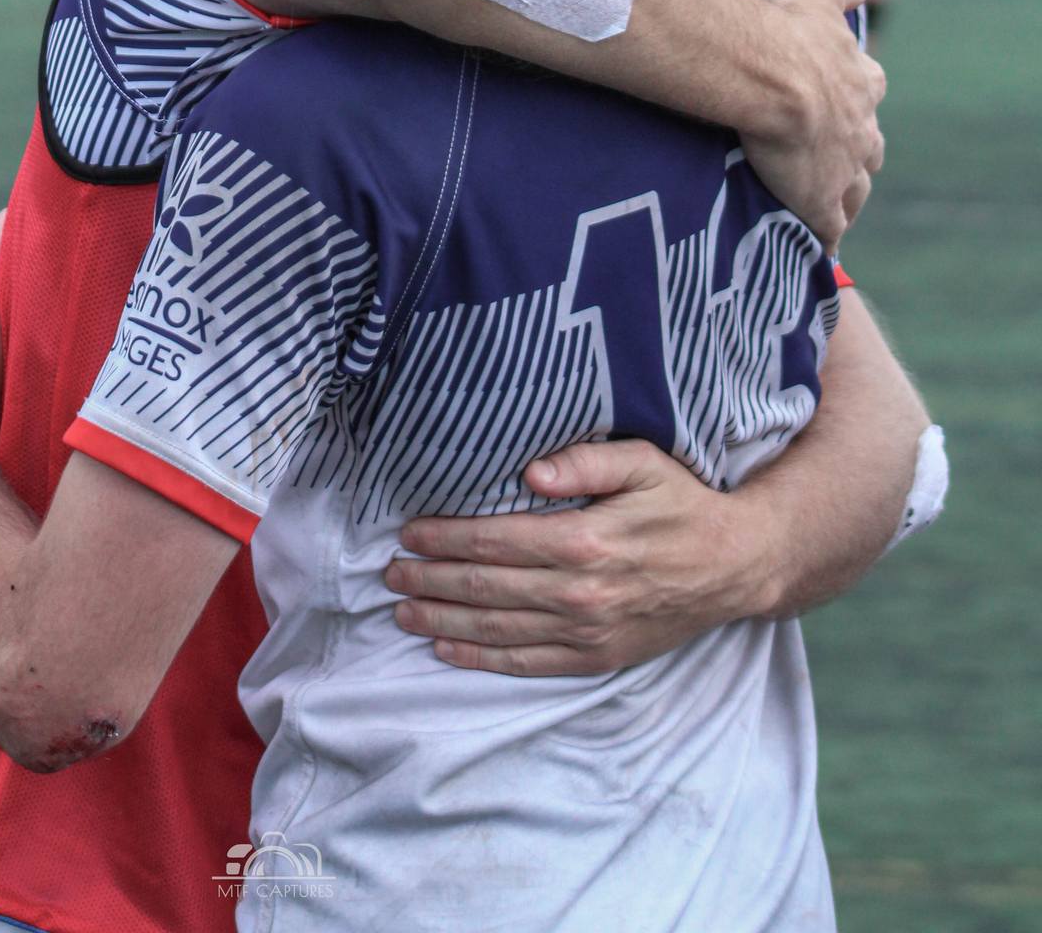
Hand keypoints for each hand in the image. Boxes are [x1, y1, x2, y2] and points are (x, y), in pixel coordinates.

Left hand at [384, 440, 776, 676]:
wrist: (736, 566)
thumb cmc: (683, 503)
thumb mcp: (643, 463)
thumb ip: (586, 461)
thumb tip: (530, 472)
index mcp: (586, 541)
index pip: (495, 541)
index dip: (446, 538)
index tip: (408, 532)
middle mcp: (581, 593)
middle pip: (486, 588)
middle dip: (431, 580)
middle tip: (389, 572)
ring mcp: (588, 633)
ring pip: (497, 630)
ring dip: (443, 619)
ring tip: (402, 609)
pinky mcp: (597, 659)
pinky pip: (527, 664)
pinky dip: (481, 658)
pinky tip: (446, 647)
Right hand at [746, 0, 884, 245]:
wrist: (768, 73)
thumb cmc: (784, 26)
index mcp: (861, 81)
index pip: (867, 91)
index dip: (853, 99)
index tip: (837, 102)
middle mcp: (861, 127)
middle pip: (870, 148)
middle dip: (856, 153)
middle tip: (832, 158)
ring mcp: (844, 168)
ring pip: (855, 192)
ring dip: (846, 197)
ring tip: (830, 206)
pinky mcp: (819, 200)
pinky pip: (828, 227)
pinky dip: (824, 236)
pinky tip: (816, 245)